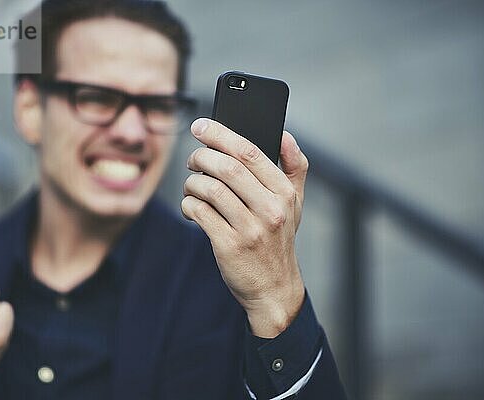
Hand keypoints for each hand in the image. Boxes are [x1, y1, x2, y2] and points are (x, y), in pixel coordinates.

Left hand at [181, 118, 308, 337]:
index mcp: (284, 193)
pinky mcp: (229, 245)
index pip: (250, 152)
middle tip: (192, 159)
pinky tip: (191, 207)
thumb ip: (294, 167)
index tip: (201, 126)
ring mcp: (250, 228)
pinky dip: (188, 204)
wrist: (274, 288)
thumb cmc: (278, 240)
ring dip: (192, 182)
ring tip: (192, 185)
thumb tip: (284, 134)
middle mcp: (270, 209)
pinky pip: (199, 212)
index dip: (221, 134)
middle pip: (227, 167)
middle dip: (202, 156)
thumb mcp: (295, 204)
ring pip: (210, 189)